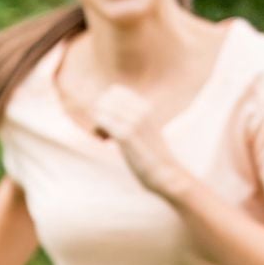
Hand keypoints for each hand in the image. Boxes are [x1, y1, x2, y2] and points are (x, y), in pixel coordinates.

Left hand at [90, 85, 193, 201]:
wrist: (165, 173)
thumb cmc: (153, 157)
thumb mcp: (145, 132)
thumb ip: (133, 121)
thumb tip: (113, 121)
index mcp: (145, 106)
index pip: (115, 91)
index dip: (107, 106)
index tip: (110, 124)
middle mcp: (140, 109)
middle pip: (106, 98)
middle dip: (100, 113)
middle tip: (105, 132)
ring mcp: (133, 121)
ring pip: (101, 108)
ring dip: (98, 123)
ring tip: (105, 138)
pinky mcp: (126, 135)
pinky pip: (101, 121)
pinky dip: (97, 131)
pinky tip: (105, 142)